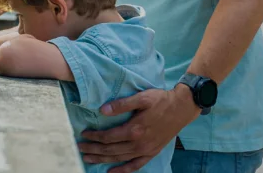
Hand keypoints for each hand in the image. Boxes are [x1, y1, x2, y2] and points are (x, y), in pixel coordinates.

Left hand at [77, 87, 199, 172]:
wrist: (182, 108)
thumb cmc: (161, 100)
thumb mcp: (141, 97)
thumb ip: (121, 105)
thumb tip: (102, 110)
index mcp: (134, 129)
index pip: (108, 137)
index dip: (94, 137)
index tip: (83, 134)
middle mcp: (139, 143)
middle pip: (111, 150)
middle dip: (93, 150)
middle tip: (79, 148)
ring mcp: (146, 150)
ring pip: (120, 158)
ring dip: (103, 160)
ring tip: (88, 160)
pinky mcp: (152, 152)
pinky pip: (136, 165)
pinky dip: (123, 170)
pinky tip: (112, 172)